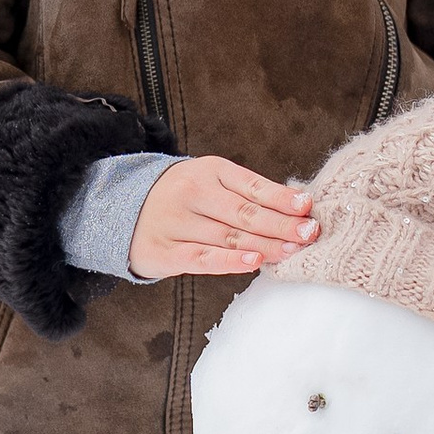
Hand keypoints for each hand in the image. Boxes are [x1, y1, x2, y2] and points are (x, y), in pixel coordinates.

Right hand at [128, 155, 318, 280]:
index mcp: (210, 171)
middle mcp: (192, 193)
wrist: (124, 209)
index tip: (308, 207)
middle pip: (245, 213)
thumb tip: (297, 209)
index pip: (253, 185)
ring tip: (293, 251)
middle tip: (309, 234)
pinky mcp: (165, 251)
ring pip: (229, 237)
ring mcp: (177, 222)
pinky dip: (230, 261)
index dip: (282, 198)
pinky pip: (203, 258)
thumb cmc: (184, 198)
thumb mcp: (212, 181)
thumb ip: (248, 194)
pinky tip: (255, 262)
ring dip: (266, 246)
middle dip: (281, 225)